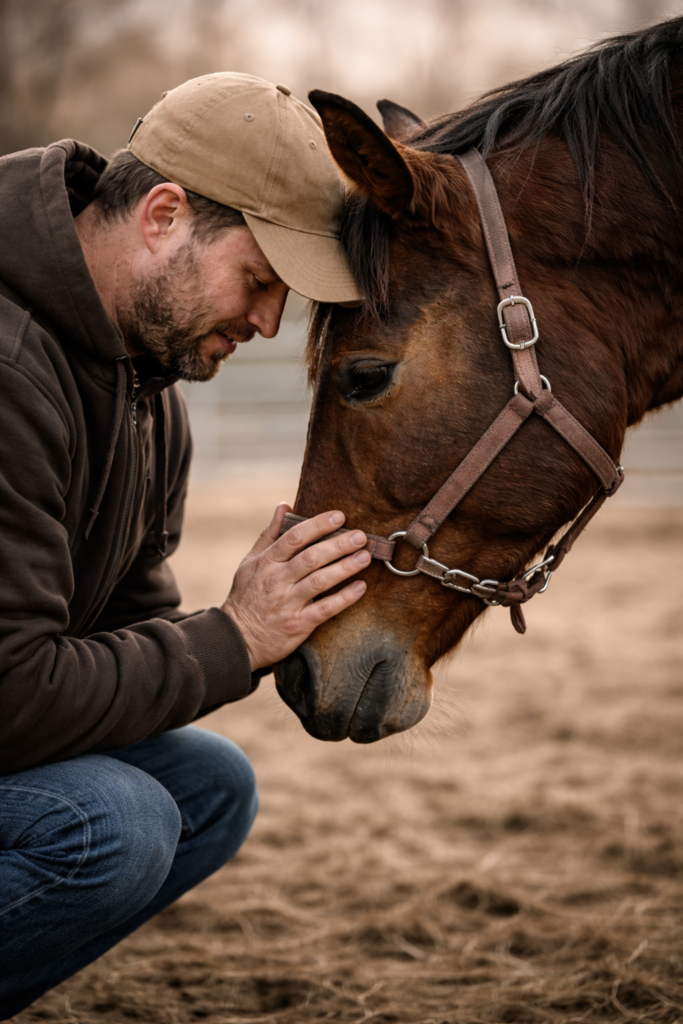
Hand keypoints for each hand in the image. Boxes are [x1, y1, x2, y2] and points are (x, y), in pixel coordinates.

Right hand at [222, 503, 368, 669]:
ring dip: (345, 568)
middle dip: (338, 545)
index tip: (339, 516)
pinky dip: (344, 598)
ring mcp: (288, 603)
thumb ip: (269, 534)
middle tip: (360, 536)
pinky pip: (325, 609)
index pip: (294, 538)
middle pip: (311, 558)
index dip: (318, 525)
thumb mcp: (250, 562)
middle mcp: (277, 580)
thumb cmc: (246, 596)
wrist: (238, 638)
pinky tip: (360, 587)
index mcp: (267, 562)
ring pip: (320, 581)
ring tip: (365, 557)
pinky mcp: (298, 624)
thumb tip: (284, 505)